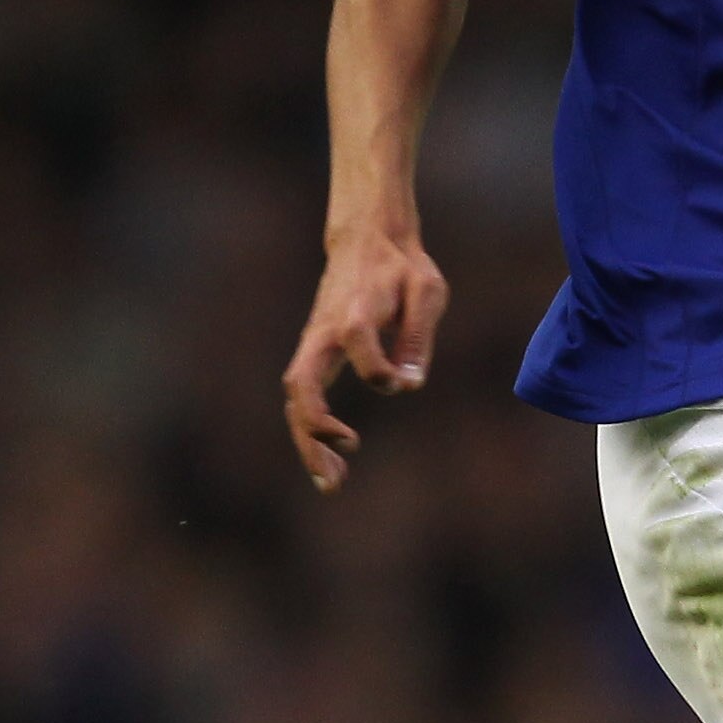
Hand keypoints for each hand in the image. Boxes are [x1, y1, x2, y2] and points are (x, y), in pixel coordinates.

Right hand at [282, 226, 450, 492]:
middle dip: (315, 430)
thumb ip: (418, 337)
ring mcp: (313, 345)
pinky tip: (331, 464)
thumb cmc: (402, 267)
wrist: (366, 239)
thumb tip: (408, 386)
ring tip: (333, 483)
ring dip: (309, 444)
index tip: (402, 381)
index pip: (358, 344)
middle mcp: (325, 331)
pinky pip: (303, 399)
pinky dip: (312, 434)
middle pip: (302, 385)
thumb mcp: (427, 290)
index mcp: (356, 310)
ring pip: (296, 400)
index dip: (379, 370)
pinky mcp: (314, 356)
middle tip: (337, 471)